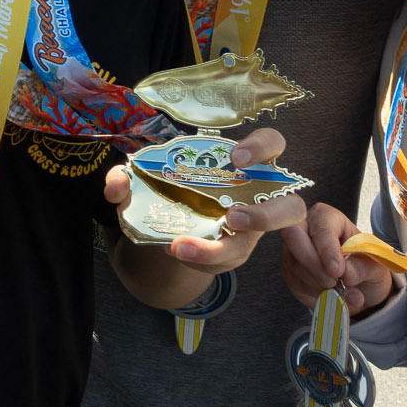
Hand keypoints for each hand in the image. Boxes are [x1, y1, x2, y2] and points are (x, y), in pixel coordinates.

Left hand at [105, 126, 306, 274]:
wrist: (168, 223)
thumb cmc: (171, 187)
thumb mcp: (147, 178)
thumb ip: (126, 178)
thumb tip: (116, 187)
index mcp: (244, 164)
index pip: (273, 144)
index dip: (263, 148)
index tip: (237, 158)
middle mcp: (256, 197)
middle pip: (291, 206)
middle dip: (267, 215)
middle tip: (232, 215)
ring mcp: (250, 231)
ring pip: (257, 245)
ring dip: (225, 248)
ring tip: (186, 246)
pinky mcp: (233, 253)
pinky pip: (226, 262)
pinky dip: (199, 258)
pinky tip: (176, 251)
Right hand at [280, 202, 397, 312]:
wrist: (361, 286)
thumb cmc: (365, 265)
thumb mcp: (374, 265)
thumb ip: (362, 267)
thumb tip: (346, 275)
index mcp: (327, 218)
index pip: (321, 227)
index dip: (327, 248)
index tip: (337, 270)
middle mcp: (305, 229)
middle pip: (293, 237)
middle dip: (313, 264)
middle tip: (332, 282)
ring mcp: (293, 251)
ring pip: (296, 265)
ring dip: (320, 284)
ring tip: (343, 292)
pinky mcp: (290, 272)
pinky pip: (296, 283)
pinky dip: (316, 294)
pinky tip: (332, 294)